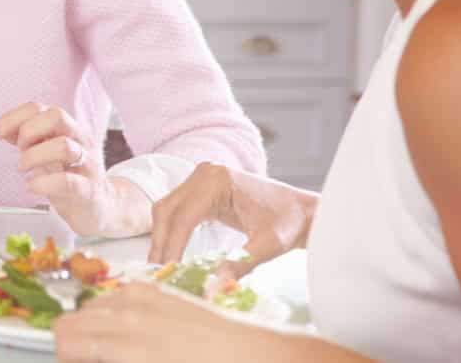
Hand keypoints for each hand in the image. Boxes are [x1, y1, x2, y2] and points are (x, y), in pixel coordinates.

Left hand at [0, 101, 149, 235]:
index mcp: (67, 128)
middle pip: (57, 116)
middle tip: (19, 150)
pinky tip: (32, 187)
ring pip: (64, 146)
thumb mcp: (46, 152)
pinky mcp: (90, 191)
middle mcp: (80, 140)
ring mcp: (87, 164)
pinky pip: (69, 182)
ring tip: (23, 169)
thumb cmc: (71, 177)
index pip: (38, 108)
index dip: (11, 117)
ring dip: (34, 156)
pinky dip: (44, 183)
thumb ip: (25, 139)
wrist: (103, 207)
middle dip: (29, 131)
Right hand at [55, 281, 257, 362]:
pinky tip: (127, 329)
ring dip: (88, 329)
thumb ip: (114, 359)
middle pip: (67, 324)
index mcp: (127, 347)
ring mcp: (141, 298)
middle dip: (71, 347)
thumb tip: (92, 355)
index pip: (65, 343)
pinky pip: (113, 296)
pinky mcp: (154, 290)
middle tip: (89, 360)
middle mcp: (128, 316)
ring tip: (109, 349)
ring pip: (88, 308)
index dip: (64, 359)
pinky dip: (110, 313)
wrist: (250, 356)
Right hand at [148, 162, 315, 278]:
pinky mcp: (203, 188)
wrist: (302, 211)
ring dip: (162, 237)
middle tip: (157, 274)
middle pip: (168, 210)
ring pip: (167, 209)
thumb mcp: (269, 245)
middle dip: (161, 243)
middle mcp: (205, 173)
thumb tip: (216, 286)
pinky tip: (171, 252)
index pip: (183, 216)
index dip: (172, 246)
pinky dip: (171, 230)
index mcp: (218, 180)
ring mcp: (201, 178)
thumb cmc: (289, 223)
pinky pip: (177, 209)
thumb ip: (241, 264)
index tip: (166, 272)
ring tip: (160, 267)